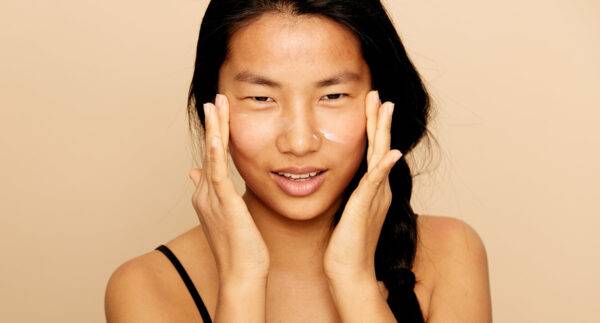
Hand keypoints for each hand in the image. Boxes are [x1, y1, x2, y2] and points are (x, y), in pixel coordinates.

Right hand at [189, 94, 269, 281]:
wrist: (241, 273)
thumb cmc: (240, 248)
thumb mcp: (227, 214)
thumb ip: (215, 192)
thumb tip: (196, 172)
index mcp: (208, 194)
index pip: (212, 157)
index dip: (216, 133)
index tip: (219, 112)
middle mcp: (205, 193)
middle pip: (209, 150)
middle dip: (213, 123)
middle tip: (215, 99)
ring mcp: (212, 198)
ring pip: (212, 156)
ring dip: (214, 129)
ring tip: (215, 105)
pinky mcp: (224, 204)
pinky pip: (218, 175)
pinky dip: (216, 154)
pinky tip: (217, 137)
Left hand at [323, 90, 401, 282]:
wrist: (348, 271)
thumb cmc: (345, 245)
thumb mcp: (348, 211)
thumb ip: (352, 195)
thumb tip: (349, 182)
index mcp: (372, 188)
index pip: (373, 150)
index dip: (372, 127)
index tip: (370, 105)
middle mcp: (378, 189)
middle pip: (380, 147)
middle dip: (379, 120)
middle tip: (379, 95)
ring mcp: (374, 197)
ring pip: (380, 156)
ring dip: (382, 132)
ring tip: (385, 108)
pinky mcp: (365, 207)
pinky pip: (376, 182)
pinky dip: (384, 166)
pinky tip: (391, 152)